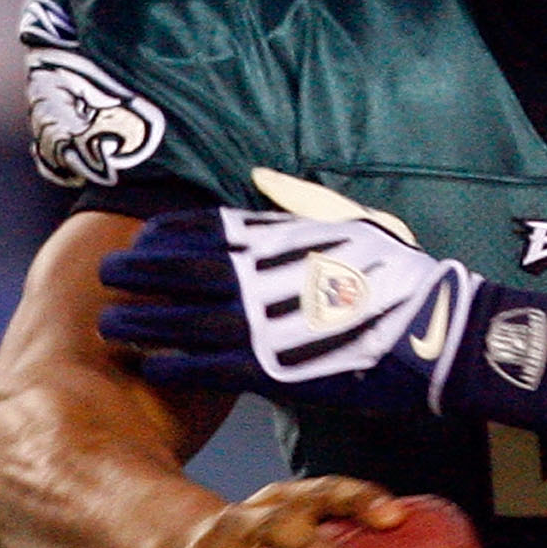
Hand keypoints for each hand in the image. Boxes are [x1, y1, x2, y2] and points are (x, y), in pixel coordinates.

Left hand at [99, 209, 475, 415]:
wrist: (439, 334)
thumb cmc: (401, 278)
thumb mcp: (353, 221)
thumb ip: (298, 202)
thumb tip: (259, 177)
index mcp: (282, 238)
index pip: (203, 227)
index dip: (163, 234)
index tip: (141, 239)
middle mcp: (266, 276)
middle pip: (181, 269)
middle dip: (138, 270)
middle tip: (107, 276)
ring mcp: (268, 324)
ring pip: (184, 320)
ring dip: (142, 320)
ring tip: (110, 324)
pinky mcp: (278, 370)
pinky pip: (210, 367)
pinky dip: (175, 365)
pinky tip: (153, 365)